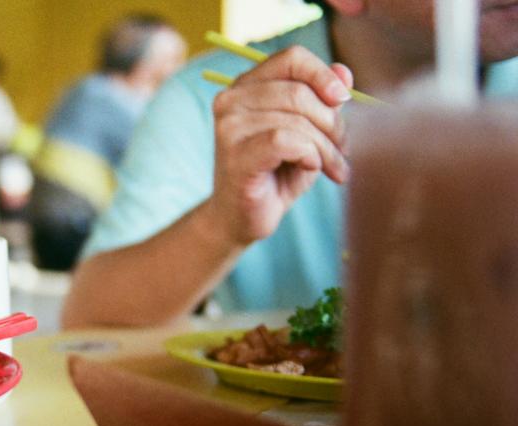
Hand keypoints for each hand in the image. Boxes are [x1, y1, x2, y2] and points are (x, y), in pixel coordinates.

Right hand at [209, 46, 353, 244]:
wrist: (240, 218)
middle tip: (343, 151)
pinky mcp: (236, 155)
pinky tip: (309, 168)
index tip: (344, 100)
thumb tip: (345, 73)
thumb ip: (322, 102)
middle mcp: (231, 101)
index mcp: (246, 86)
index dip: (324, 74)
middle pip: (300, 92)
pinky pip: (285, 141)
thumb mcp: (307, 133)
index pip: (291, 58)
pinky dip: (308, 154)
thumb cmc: (274, 174)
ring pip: (297, 120)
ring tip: (333, 168)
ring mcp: (229, 128)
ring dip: (325, 147)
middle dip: (332, 124)